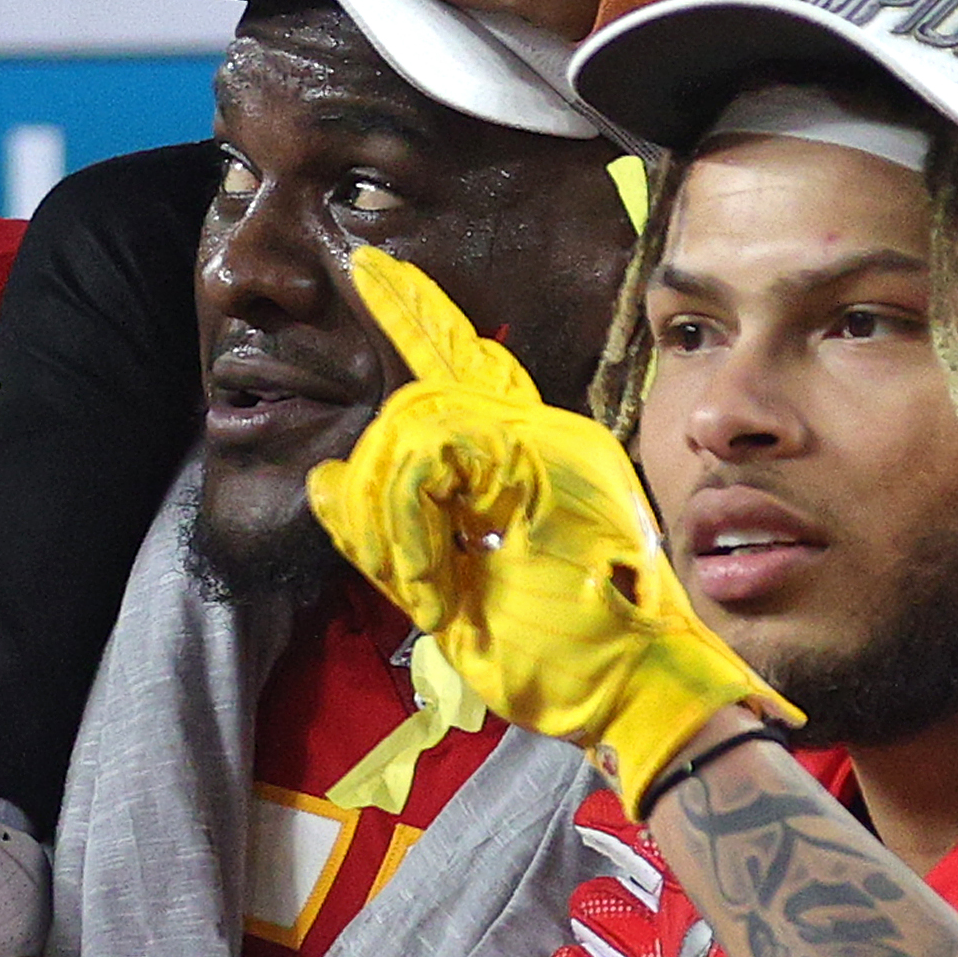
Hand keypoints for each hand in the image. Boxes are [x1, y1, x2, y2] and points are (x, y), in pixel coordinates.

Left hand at [305, 247, 790, 804]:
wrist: (634, 690)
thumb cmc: (558, 655)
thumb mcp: (450, 593)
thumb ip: (391, 533)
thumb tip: (323, 476)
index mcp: (529, 455)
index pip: (464, 363)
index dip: (415, 311)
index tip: (369, 266)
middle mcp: (538, 435)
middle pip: (414, 404)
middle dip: (377, 487)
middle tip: (404, 567)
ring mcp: (541, 443)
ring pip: (411, 427)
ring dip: (392, 521)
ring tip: (431, 583)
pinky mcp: (532, 462)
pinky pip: (422, 455)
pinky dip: (406, 528)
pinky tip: (435, 583)